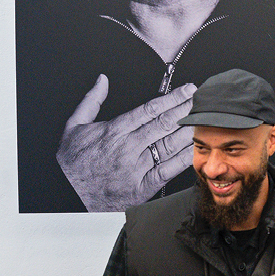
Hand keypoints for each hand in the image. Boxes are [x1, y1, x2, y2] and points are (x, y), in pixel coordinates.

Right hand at [56, 76, 196, 211]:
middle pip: (164, 124)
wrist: (69, 195)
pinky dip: (185, 157)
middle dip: (186, 109)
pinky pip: (169, 170)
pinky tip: (196, 147)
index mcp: (114, 131)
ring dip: (189, 130)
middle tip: (202, 99)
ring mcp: (137, 168)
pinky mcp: (144, 186)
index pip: (149, 110)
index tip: (187, 90)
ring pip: (170, 145)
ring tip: (204, 118)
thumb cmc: (73, 162)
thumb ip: (91, 101)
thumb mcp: (74, 126)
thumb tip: (102, 80)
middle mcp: (128, 148)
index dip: (172, 98)